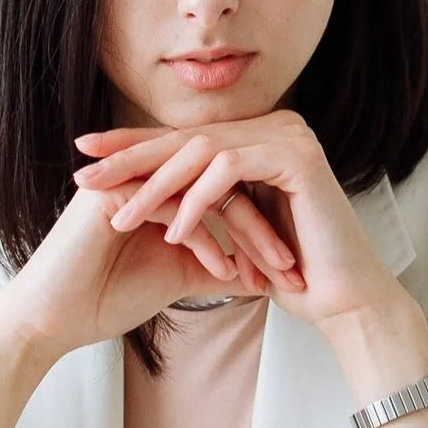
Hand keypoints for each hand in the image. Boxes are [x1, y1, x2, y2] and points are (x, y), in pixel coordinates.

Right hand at [0, 175, 277, 367]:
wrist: (52, 321)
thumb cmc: (106, 298)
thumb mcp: (179, 278)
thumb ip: (218, 265)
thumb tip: (265, 273)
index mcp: (161, 185)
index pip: (227, 193)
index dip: (264, 229)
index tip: (291, 268)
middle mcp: (146, 172)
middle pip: (225, 188)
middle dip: (266, 229)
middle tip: (295, 266)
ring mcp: (128, 177)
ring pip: (207, 194)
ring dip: (246, 235)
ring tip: (273, 271)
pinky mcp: (113, 194)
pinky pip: (176, 210)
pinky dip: (205, 242)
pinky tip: (224, 272)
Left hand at [70, 110, 405, 332]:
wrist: (344, 301)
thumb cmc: (289, 274)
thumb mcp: (231, 229)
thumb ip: (200, 200)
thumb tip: (140, 189)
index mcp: (259, 136)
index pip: (185, 139)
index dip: (132, 146)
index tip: (85, 158)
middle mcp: (277, 126)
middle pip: (187, 138)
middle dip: (130, 157)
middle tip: (83, 174)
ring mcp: (290, 136)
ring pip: (203, 151)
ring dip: (156, 185)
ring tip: (121, 216)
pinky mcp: (297, 157)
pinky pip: (230, 170)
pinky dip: (198, 201)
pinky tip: (174, 231)